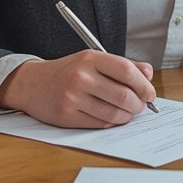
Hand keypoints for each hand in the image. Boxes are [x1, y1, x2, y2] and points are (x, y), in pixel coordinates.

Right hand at [0, 50, 156, 127]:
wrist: (32, 84)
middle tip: (141, 106)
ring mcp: (73, 97)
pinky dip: (112, 123)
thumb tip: (148, 74)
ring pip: (114, 114)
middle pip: (123, 95)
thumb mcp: (93, 60)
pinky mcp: (67, 116)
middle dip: (139, 104)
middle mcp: (81, 77)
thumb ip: (123, 66)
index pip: (127, 71)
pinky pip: (100, 124)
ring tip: (128, 112)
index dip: (144, 85)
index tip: (150, 93)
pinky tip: (112, 117)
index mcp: (90, 58)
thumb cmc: (68, 71)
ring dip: (127, 116)